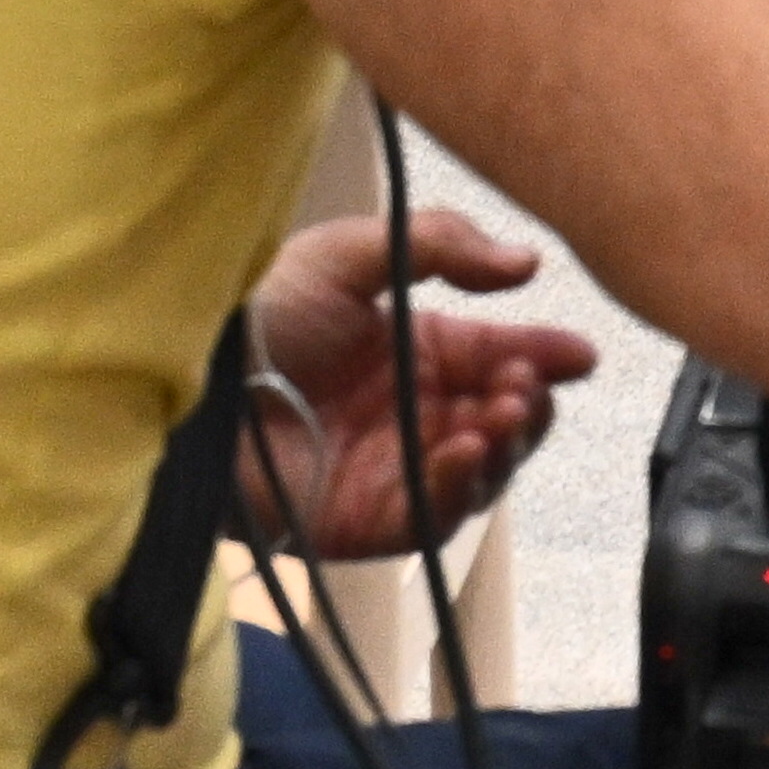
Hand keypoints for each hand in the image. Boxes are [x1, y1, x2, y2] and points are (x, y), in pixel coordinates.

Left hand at [242, 203, 596, 558]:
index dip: (544, 355)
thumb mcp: (346, 255)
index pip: (499, 355)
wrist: (189, 391)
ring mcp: (395, 471)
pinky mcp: (371, 523)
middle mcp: (413, 413)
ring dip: (507, 444)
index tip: (580, 354)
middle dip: (530, 402)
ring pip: (484, 470)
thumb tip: (527, 263)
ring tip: (501, 414)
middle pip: (504, 418)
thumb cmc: (258, 316)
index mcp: (415, 351)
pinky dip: (460, 486)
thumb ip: (440, 245)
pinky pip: (436, 516)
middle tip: (525, 385)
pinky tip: (462, 450)